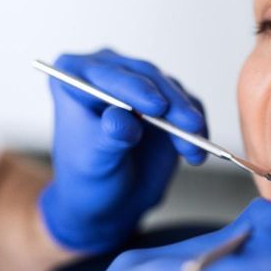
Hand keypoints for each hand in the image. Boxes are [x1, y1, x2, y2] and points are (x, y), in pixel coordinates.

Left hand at [40, 49, 207, 253]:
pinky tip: (196, 153)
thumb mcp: (95, 161)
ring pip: (172, 89)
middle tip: (189, 125)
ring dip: (187, 119)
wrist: (110, 199)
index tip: (157, 108)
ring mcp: (140, 83)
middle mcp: (108, 72)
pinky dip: (197, 128)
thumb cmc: (90, 177)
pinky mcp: (167, 100)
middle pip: (146, 77)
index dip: (134, 88)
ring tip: (192, 149)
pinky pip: (189, 105)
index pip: (107, 75)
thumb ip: (109, 138)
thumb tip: (123, 120)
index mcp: (74, 77)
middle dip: (172, 103)